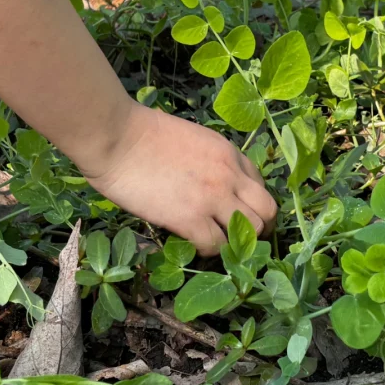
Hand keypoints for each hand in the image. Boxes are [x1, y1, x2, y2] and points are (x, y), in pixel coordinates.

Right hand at [77, 101, 277, 254]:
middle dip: (260, 228)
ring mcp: (213, 198)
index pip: (260, 184)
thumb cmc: (141, 133)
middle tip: (242, 239)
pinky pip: (216, 246)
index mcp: (229, 154)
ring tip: (219, 245)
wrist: (117, 137)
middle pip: (267, 211)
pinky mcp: (191, 219)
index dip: (252, 203)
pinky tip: (193, 245)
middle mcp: (229, 176)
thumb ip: (209, 161)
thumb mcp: (192, 138)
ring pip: (250, 232)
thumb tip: (208, 185)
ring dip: (238, 242)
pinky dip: (209, 251)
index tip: (238, 213)